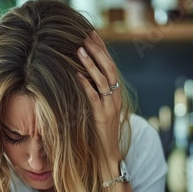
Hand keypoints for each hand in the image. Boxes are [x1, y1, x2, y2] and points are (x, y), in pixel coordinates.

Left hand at [77, 31, 121, 174]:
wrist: (107, 156)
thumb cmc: (100, 133)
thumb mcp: (99, 109)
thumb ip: (95, 93)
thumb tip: (81, 76)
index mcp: (115, 93)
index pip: (110, 66)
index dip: (102, 49)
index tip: (92, 35)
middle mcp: (115, 97)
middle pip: (109, 68)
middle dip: (98, 50)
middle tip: (86, 36)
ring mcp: (110, 107)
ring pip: (102, 80)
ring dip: (90, 64)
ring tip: (80, 49)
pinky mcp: (102, 117)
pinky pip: (94, 98)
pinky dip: (86, 85)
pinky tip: (77, 75)